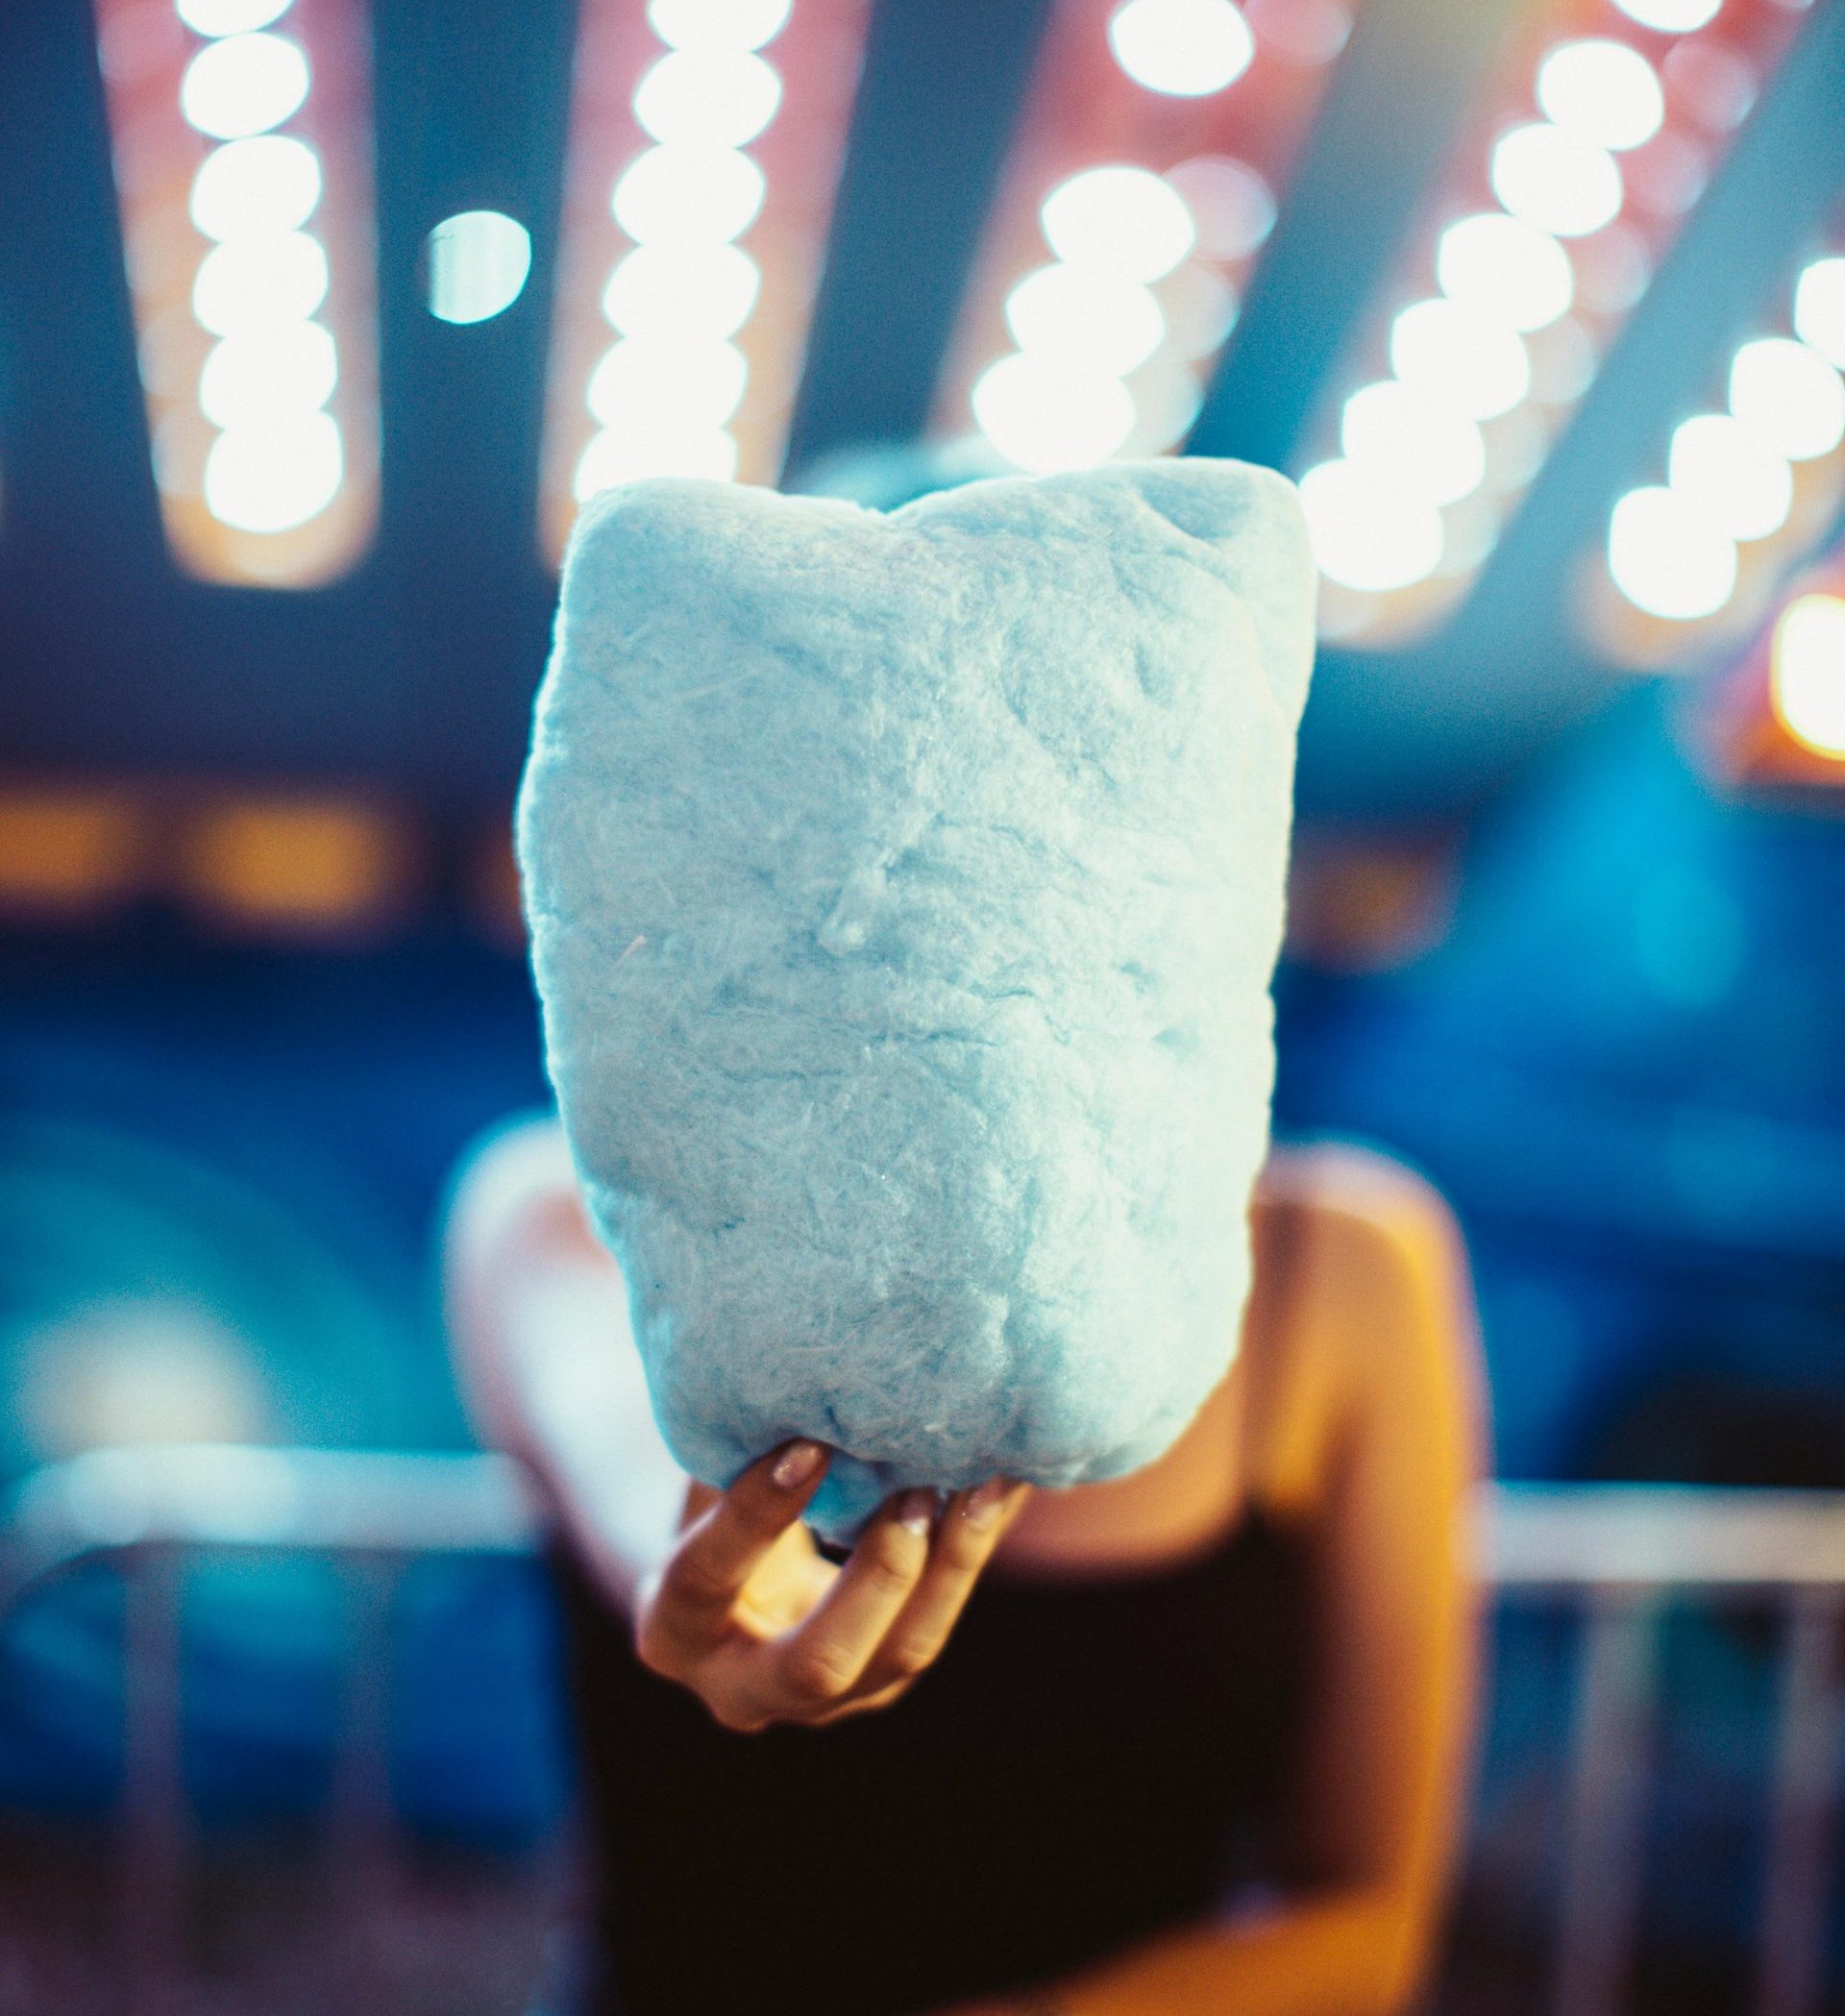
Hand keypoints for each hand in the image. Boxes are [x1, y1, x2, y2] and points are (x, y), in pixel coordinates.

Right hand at [633, 1441, 1030, 1731]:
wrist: (727, 1592)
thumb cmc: (707, 1509)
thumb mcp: (703, 1486)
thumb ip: (736, 1451)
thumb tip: (799, 1371)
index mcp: (674, 1632)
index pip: (709, 1579)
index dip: (756, 1516)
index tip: (810, 1446)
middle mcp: (744, 1690)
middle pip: (819, 1664)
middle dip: (878, 1575)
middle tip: (916, 1490)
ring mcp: (825, 1702)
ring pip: (902, 1653)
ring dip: (950, 1564)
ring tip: (984, 1484)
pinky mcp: (883, 1679)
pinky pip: (937, 1620)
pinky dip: (970, 1553)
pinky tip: (1001, 1492)